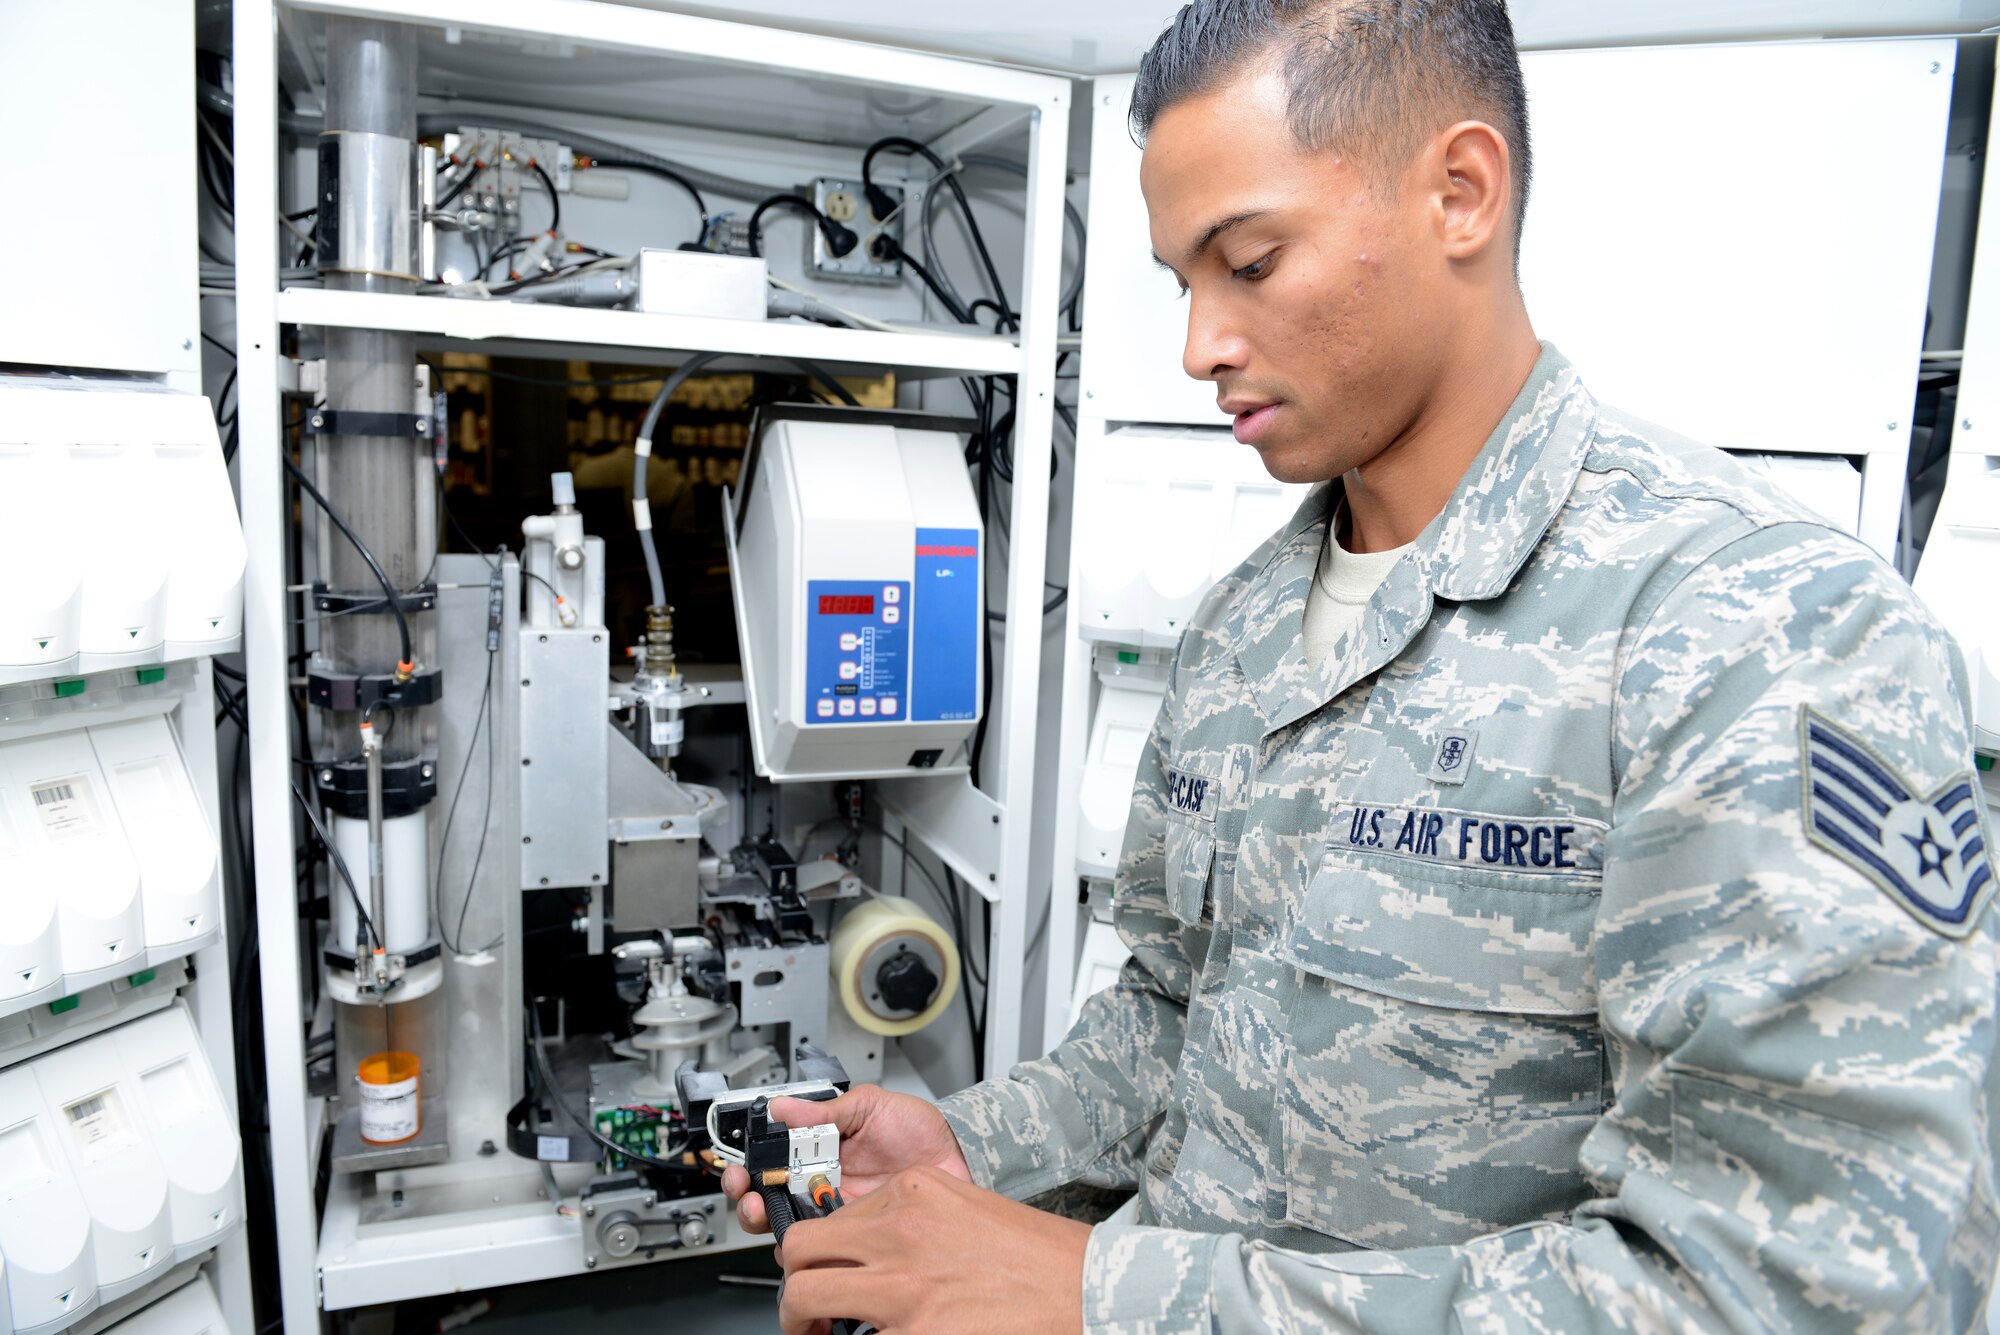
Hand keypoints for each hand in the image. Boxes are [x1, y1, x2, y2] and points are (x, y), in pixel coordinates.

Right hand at [720, 1084, 970, 1232]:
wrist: (958, 1157)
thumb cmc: (918, 1131)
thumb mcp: (871, 1106)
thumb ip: (826, 1110)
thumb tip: (782, 1106)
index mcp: (818, 1149)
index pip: (770, 1162)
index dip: (748, 1168)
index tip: (740, 1169)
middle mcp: (821, 1184)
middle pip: (769, 1201)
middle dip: (750, 1201)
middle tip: (752, 1197)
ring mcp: (838, 1213)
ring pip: (790, 1229)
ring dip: (772, 1225)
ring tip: (774, 1214)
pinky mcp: (859, 1237)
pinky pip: (827, 1250)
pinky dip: (813, 1248)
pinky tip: (813, 1236)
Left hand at [777, 1166, 1090, 1334]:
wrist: (1081, 1289)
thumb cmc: (1034, 1256)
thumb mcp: (962, 1207)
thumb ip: (908, 1217)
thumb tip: (865, 1244)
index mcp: (911, 1193)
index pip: (827, 1216)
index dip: (817, 1250)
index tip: (818, 1266)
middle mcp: (898, 1231)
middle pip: (800, 1250)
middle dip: (793, 1282)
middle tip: (804, 1307)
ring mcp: (901, 1286)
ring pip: (805, 1297)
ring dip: (801, 1320)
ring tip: (818, 1334)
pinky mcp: (913, 1333)